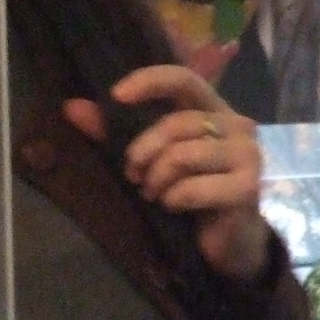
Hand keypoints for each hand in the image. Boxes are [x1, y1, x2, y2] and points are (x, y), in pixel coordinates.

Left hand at [65, 66, 270, 280]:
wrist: (228, 239)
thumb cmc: (190, 192)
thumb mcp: (149, 159)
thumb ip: (113, 132)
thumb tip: (71, 107)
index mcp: (214, 111)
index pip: (184, 80)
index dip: (150, 81)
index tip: (117, 96)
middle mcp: (238, 126)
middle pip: (177, 123)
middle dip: (143, 151)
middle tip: (134, 176)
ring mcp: (248, 155)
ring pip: (184, 155)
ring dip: (157, 179)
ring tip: (155, 194)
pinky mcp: (248, 187)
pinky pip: (193, 187)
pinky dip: (175, 199)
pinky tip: (175, 207)